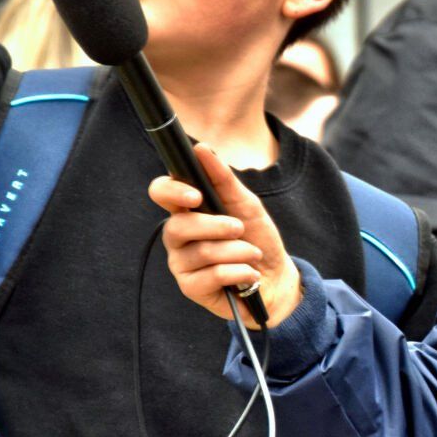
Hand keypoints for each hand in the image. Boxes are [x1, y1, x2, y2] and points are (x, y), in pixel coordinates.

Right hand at [149, 143, 302, 326]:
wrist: (275, 277)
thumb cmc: (256, 237)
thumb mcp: (246, 204)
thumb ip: (223, 178)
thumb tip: (201, 148)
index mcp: (187, 210)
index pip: (161, 192)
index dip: (172, 192)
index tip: (195, 196)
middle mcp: (177, 236)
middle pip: (178, 226)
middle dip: (217, 227)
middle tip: (240, 229)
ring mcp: (181, 263)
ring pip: (202, 252)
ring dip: (238, 251)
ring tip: (252, 254)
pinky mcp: (191, 287)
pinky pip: (213, 275)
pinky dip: (239, 271)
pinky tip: (249, 273)